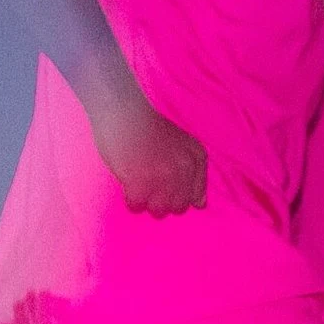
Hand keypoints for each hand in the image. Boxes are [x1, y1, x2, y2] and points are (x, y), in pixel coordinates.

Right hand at [92, 100, 207, 216]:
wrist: (123, 113)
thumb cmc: (149, 126)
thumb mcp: (182, 143)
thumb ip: (193, 171)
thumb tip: (200, 204)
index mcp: (195, 158)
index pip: (195, 196)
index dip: (177, 192)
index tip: (164, 180)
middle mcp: (184, 170)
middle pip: (177, 206)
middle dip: (163, 198)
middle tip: (149, 180)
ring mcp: (163, 179)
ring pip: (158, 210)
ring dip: (146, 200)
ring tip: (137, 180)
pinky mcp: (140, 184)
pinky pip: (136, 206)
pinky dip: (130, 198)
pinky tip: (127, 181)